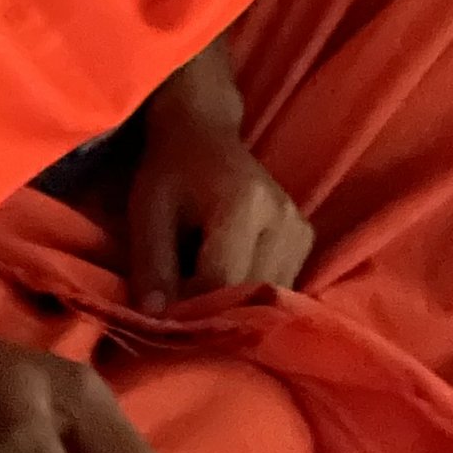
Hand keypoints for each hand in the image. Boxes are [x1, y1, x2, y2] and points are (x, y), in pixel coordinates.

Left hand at [129, 94, 312, 310]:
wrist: (203, 133)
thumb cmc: (171, 172)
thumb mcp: (148, 212)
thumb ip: (152, 264)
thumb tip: (158, 319)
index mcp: (243, 204)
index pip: (221, 281)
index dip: (188, 304)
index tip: (164, 306)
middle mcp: (281, 216)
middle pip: (249, 293)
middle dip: (212, 308)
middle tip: (181, 299)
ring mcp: (299, 227)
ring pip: (268, 296)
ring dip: (235, 304)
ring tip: (203, 281)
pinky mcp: (304, 237)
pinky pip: (279, 286)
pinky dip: (252, 293)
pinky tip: (228, 275)